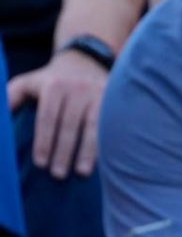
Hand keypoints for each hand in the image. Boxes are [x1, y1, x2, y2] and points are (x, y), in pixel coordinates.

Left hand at [7, 49, 110, 178]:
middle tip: (57, 174)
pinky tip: (104, 161)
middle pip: (69, 126)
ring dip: (88, 152)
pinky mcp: (115, 103)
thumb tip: (1, 118)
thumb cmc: (51, 81)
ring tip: (82, 173)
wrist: (84, 62)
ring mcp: (99, 96)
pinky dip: (106, 145)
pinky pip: (110, 128)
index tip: (40, 163)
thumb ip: (11, 97)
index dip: (43, 141)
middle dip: (63, 151)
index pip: (47, 118)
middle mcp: (78, 89)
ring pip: (94, 128)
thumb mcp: (28, 82)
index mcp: (54, 86)